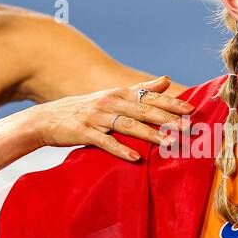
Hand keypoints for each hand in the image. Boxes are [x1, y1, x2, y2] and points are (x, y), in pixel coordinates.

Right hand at [28, 76, 191, 161]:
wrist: (46, 119)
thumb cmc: (85, 109)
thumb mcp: (113, 96)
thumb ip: (140, 89)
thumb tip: (166, 79)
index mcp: (119, 94)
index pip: (149, 96)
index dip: (170, 102)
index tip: (191, 109)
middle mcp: (109, 102)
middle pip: (143, 110)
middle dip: (167, 118)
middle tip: (188, 127)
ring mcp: (96, 117)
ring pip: (128, 125)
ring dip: (149, 134)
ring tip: (169, 143)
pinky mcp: (84, 133)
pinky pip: (105, 142)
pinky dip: (120, 149)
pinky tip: (135, 158)